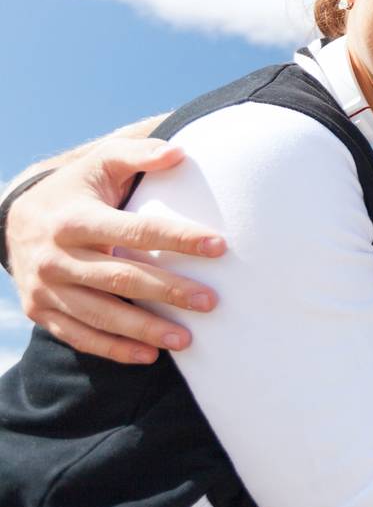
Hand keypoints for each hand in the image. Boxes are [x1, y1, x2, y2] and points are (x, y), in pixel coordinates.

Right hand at [8, 139, 225, 363]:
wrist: (14, 219)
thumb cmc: (76, 189)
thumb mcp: (101, 162)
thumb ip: (139, 154)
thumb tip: (180, 152)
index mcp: (75, 219)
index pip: (134, 232)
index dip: (177, 238)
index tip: (218, 246)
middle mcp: (57, 256)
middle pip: (121, 278)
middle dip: (168, 291)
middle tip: (210, 301)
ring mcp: (46, 288)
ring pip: (101, 314)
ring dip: (144, 329)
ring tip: (187, 338)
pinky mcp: (41, 311)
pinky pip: (79, 336)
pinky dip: (114, 348)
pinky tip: (149, 354)